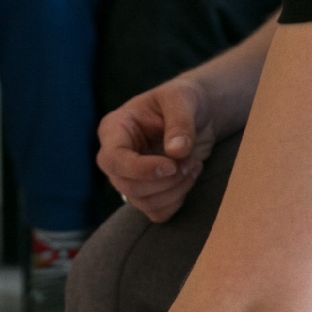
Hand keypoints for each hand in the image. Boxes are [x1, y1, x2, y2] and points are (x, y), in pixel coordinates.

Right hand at [97, 74, 218, 221]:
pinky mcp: (146, 193)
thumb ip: (180, 122)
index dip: (142, 169)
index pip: (115, 159)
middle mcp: (115, 157)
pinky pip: (156, 213)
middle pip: (128, 187)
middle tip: (191, 162)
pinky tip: (188, 179)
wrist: (197, 113)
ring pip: (144, 203)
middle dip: (165, 180)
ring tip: (194, 166)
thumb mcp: (182, 98)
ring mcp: (128, 178)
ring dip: (175, 190)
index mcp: (114, 129)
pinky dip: (176, 201)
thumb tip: (176, 152)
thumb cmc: (183, 100)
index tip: (172, 166)